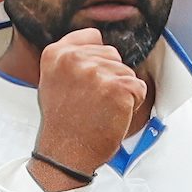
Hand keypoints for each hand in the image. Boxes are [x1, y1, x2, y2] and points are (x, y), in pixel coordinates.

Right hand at [30, 28, 147, 190]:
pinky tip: (111, 115)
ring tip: (99, 109)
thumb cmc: (63, 123)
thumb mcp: (53, 80)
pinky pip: (138, 87)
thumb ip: (72, 58)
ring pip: (126, 71)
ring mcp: (97, 72)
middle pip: (112, 54)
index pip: (92, 37)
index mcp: (56, 54)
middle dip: (109, 76)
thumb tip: (97, 44)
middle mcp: (74, 59)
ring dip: (120, 91)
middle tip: (90, 100)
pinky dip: (132, 103)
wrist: (65, 154)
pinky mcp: (118, 87)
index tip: (87, 80)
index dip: (96, 59)